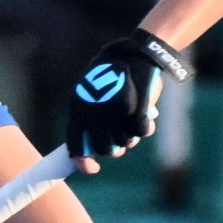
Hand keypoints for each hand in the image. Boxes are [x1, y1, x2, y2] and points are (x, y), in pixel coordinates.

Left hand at [68, 28, 191, 171]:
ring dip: (132, 137)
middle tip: (122, 142)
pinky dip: (147, 126)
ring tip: (133, 120)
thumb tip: (94, 149)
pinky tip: (147, 114)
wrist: (136, 53)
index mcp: (79, 109)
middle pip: (104, 149)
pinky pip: (142, 132)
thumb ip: (92, 118)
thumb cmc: (115, 73)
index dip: (84, 163)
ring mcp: (115, 114)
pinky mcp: (135, 111)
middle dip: (114, 150)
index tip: (95, 169)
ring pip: (126, 143)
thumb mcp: (94, 91)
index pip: (75, 145)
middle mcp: (95, 114)